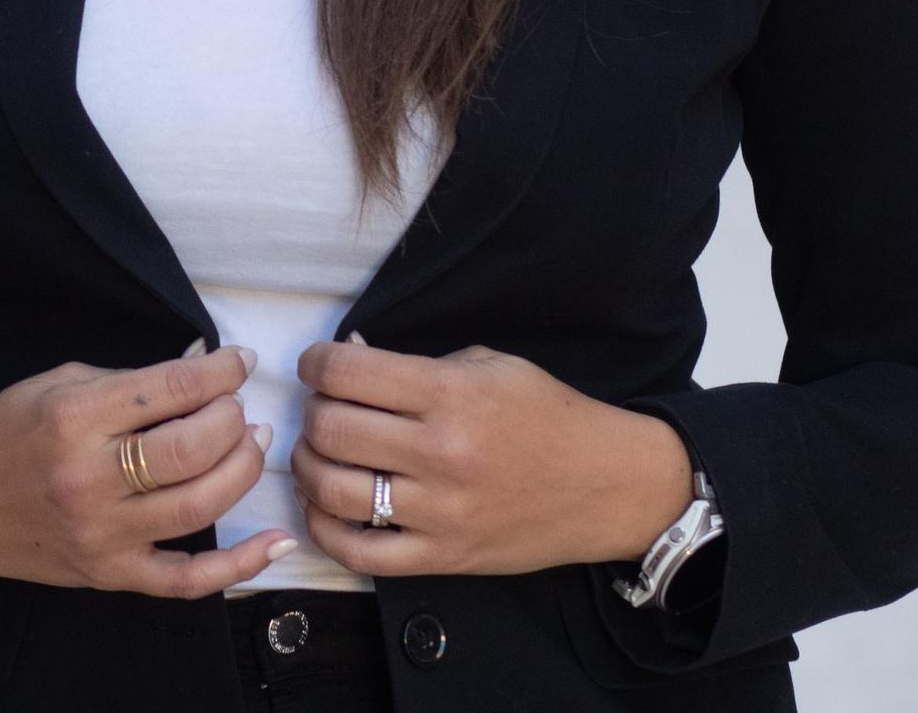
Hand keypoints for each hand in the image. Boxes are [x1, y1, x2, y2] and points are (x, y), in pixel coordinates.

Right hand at [0, 342, 292, 597]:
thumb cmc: (7, 432)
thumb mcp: (57, 383)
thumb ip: (130, 381)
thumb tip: (200, 368)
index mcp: (74, 418)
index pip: (171, 389)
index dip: (219, 371)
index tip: (238, 361)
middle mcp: (90, 478)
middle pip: (193, 448)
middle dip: (233, 419)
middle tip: (239, 407)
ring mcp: (103, 533)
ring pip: (201, 505)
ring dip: (243, 468)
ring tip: (252, 443)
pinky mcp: (112, 574)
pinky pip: (189, 579)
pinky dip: (241, 565)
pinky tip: (276, 541)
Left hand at [290, 338, 692, 578]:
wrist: (609, 484)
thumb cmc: (547, 416)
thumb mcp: (488, 365)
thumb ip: (417, 364)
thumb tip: (349, 360)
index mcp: (451, 394)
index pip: (346, 372)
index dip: (316, 363)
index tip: (317, 365)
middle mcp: (441, 452)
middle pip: (330, 428)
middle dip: (313, 411)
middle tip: (323, 408)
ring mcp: (441, 511)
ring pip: (334, 489)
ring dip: (308, 466)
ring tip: (317, 453)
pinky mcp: (444, 558)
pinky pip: (360, 553)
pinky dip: (324, 529)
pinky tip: (323, 506)